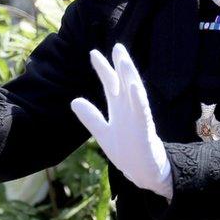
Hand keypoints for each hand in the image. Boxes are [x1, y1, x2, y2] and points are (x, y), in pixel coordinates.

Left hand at [71, 44, 172, 199]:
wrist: (145, 174)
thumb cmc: (128, 152)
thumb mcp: (103, 133)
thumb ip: (91, 117)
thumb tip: (74, 100)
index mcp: (120, 109)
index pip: (111, 84)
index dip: (103, 69)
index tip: (93, 53)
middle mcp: (130, 110)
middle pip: (124, 82)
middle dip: (120, 64)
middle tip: (116, 46)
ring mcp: (138, 118)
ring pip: (135, 92)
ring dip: (130, 75)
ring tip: (124, 58)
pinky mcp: (144, 129)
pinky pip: (141, 111)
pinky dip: (137, 98)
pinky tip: (132, 85)